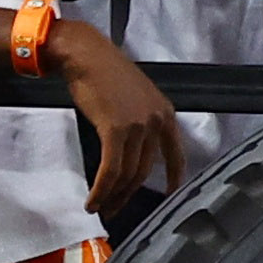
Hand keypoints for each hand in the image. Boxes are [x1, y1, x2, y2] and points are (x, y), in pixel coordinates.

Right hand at [51, 21, 187, 211]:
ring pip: (126, 174)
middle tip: (114, 208)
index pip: (176, 155)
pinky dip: (101, 190)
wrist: (86, 54)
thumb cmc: (105, 71)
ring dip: (111, 195)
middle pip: (145, 171)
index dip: (173, 179)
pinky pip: (110, 170)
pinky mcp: (116, 130)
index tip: (169, 196)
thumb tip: (134, 150)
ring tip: (98, 206)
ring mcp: (138, 126)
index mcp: (165, 113)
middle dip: (128, 194)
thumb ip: (142, 121)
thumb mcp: (136, 96)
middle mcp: (156, 121)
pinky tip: (93, 200)